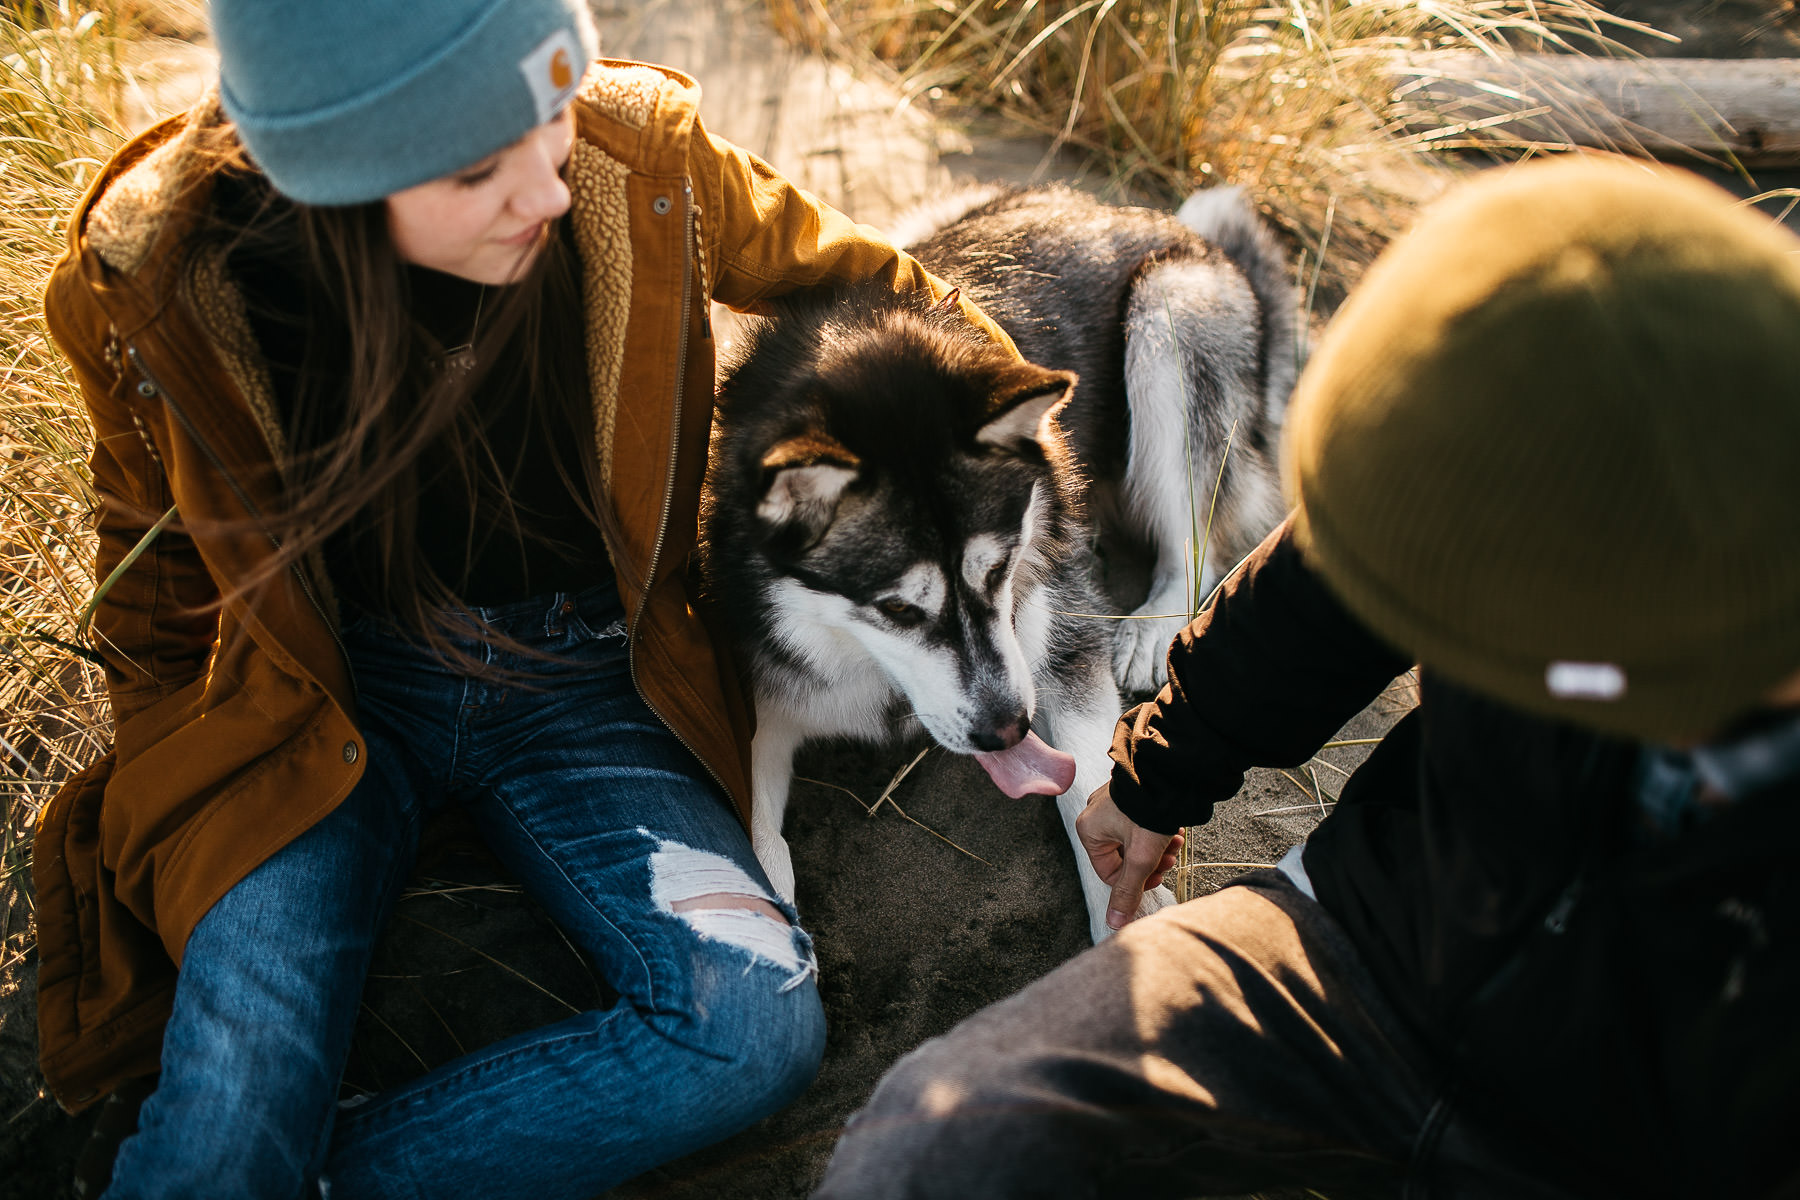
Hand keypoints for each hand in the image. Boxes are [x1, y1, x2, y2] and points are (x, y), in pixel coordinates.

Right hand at [1076, 781, 1181, 929]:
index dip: (1137, 880)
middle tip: (1168, 858)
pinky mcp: (1128, 794)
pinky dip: (1156, 829)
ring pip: (1134, 840)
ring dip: (1157, 847)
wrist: (1169, 774)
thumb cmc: (1149, 811)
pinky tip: (1173, 828)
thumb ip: (1128, 892)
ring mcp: (1111, 802)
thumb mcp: (1141, 858)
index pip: (1109, 872)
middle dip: (1150, 862)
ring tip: (1174, 841)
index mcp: (1089, 830)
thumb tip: (1114, 923)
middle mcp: (1095, 815)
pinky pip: (1139, 822)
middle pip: (1124, 856)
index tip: (1157, 876)